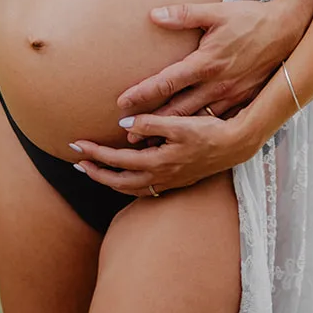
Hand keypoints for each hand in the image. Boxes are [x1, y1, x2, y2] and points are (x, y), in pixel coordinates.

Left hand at [70, 112, 259, 195]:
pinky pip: (143, 189)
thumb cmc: (209, 131)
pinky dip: (127, 184)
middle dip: (95, 172)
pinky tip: (125, 175)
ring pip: (130, 188)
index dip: (95, 153)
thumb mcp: (179, 122)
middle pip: (118, 181)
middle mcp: (160, 177)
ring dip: (109, 180)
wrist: (235, 145)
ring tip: (93, 170)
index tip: (77, 145)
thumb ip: (151, 122)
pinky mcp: (175, 181)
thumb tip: (124, 123)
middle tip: (77, 162)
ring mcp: (168, 182)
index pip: (117, 160)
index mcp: (157, 162)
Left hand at [116, 0, 309, 139]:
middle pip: (177, 109)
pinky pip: (216, 120)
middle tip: (128, 136)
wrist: (289, 31)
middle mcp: (216, 84)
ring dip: (171, 132)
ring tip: (150, 143)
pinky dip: (197, 131)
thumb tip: (154, 15)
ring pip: (195, 120)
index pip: (166, 82)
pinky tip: (186, 139)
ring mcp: (230, 96)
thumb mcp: (217, 12)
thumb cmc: (251, 19)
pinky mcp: (242, 100)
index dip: (142, 94)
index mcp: (206, 62)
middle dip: (151, 124)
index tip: (121, 104)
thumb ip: (184, 14)